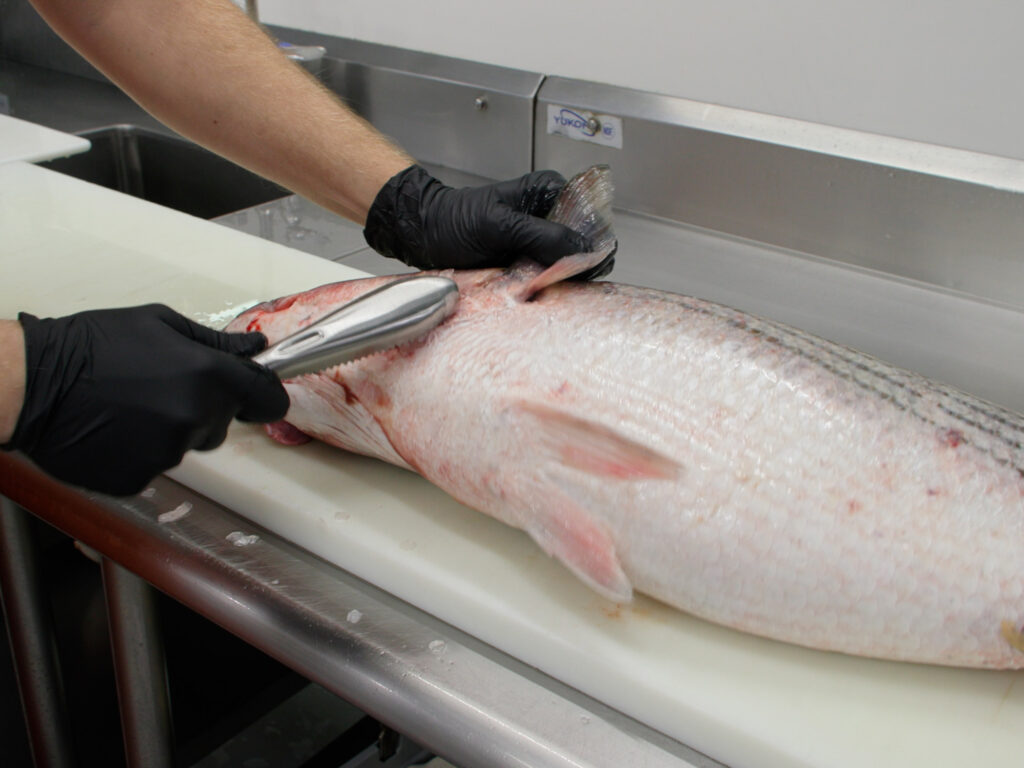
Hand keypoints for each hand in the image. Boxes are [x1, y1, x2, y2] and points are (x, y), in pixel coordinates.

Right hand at [4, 304, 287, 494]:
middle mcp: (195, 418)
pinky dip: (141, 451)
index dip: (264, 396)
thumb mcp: (159, 325)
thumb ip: (215, 343)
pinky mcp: (140, 478)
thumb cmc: (93, 345)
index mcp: (209, 377)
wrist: (34, 383)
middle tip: (162, 389)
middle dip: (205, 408)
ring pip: (188, 445)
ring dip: (171, 430)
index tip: (256, 395)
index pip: (268, 399)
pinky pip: (155, 465)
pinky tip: (116, 429)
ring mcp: (168, 453)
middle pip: (223, 423)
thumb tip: (257, 350)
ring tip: (131, 406)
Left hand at [363, 165, 614, 278]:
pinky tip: (532, 289)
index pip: (591, 217)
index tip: (577, 263)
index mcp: (549, 193)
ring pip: (570, 265)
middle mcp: (550, 216)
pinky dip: (545, 288)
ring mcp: (541, 241)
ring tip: (536, 282)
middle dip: (575, 265)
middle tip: (553, 277)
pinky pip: (550, 278)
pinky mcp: (530, 262)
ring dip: (559, 280)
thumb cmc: (455, 221)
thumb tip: (581, 251)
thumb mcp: (500, 226)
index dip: (592, 242)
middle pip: (584, 245)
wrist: (426, 235)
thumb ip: (542, 236)